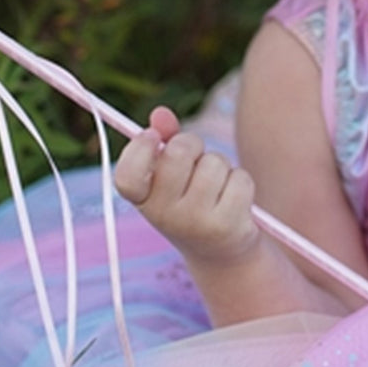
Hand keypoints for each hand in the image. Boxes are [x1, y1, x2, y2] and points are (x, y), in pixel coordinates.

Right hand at [114, 106, 259, 267]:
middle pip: (178, 152)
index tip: (154, 136)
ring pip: (215, 163)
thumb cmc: (192, 200)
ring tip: (216, 186)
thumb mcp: (172, 175)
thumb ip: (165, 141)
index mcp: (143, 200)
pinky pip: (240, 179)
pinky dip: (241, 182)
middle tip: (196, 158)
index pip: (126, 176)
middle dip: (193, 145)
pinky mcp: (226, 226)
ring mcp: (195, 223)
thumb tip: (160, 113)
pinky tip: (234, 201)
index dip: (138, 149)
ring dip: (221, 166)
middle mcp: (164, 215)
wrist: (219, 252)